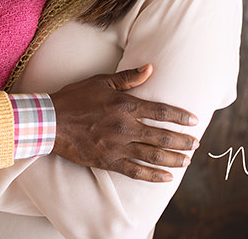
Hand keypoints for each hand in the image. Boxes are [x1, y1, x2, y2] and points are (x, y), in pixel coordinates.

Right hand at [50, 64, 198, 181]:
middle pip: (163, 137)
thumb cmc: (74, 98)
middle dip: (183, 141)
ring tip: (186, 161)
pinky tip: (166, 178)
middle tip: (196, 144)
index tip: (194, 121)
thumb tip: (150, 68)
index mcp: (125, 105)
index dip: (180, 117)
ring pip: (153, 155)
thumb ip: (127, 78)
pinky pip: (136, 171)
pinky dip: (153, 176)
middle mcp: (125, 127)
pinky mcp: (108, 161)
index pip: (161, 112)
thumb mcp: (101, 82)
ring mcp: (118, 146)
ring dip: (174, 159)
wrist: (51, 121)